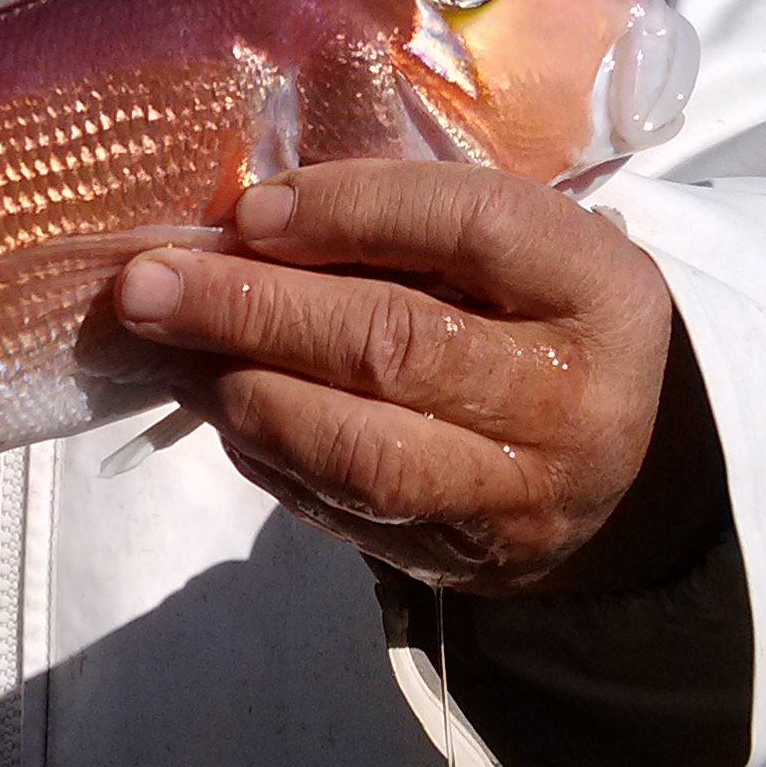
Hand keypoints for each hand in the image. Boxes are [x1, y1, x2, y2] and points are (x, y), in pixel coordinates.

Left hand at [113, 161, 721, 595]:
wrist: (614, 465)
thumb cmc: (532, 317)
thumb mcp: (511, 250)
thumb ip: (406, 219)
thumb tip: (244, 213)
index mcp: (599, 287)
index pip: (471, 226)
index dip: (349, 211)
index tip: (251, 209)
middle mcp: (573, 397)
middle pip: (395, 344)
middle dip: (254, 308)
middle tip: (151, 283)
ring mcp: (519, 491)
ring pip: (360, 449)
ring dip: (241, 390)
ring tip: (167, 345)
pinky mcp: (461, 557)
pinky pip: (338, 503)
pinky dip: (261, 447)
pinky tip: (214, 397)